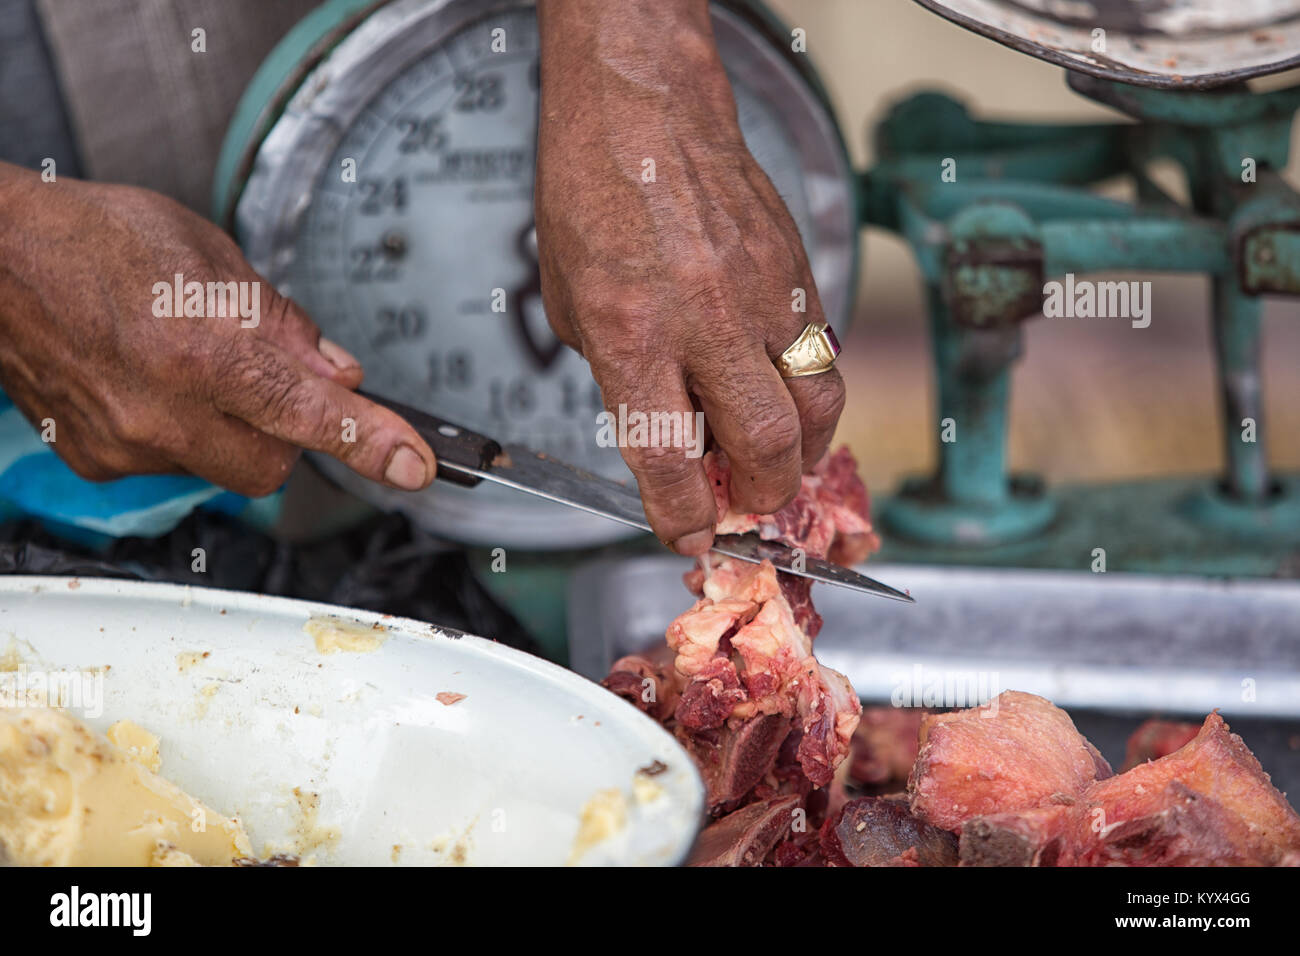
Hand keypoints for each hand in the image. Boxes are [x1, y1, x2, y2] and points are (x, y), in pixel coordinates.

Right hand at [0, 163, 435, 495]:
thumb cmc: (94, 239)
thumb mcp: (211, 254)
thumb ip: (284, 324)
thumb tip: (338, 373)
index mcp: (202, 348)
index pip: (310, 413)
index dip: (371, 442)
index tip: (414, 466)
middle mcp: (163, 409)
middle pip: (274, 463)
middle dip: (287, 430)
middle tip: (264, 382)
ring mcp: (125, 443)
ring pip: (223, 466)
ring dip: (231, 428)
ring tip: (184, 363)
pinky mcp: (97, 461)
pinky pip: (172, 465)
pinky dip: (181, 432)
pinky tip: (150, 382)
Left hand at [535, 0, 844, 554]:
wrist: (642, 110)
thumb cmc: (593, 195)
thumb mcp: (574, 303)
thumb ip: (622, 377)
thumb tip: (666, 432)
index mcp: (632, 333)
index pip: (668, 459)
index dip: (681, 518)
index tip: (685, 536)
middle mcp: (704, 319)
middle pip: (766, 446)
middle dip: (760, 496)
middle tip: (744, 500)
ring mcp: (762, 294)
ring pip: (819, 407)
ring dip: (803, 454)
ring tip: (779, 459)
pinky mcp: (796, 272)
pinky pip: (823, 354)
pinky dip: (810, 395)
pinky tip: (785, 394)